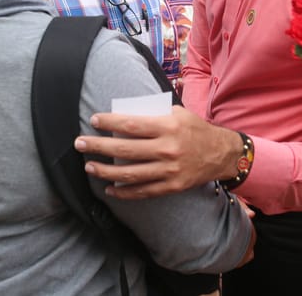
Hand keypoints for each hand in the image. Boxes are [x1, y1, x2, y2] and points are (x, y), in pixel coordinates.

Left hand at [74, 105, 240, 198]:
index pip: (131, 124)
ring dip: (105, 171)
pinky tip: (109, 189)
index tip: (94, 120)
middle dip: (98, 146)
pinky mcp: (171, 186)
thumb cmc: (195, 129)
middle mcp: (167, 149)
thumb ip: (154, 111)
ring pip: (130, 174)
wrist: (221, 154)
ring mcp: (169, 170)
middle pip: (125, 149)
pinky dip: (123, 192)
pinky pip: (143, 192)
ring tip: (89, 166)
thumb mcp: (178, 113)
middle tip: (80, 143)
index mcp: (168, 126)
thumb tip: (125, 109)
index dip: (109, 122)